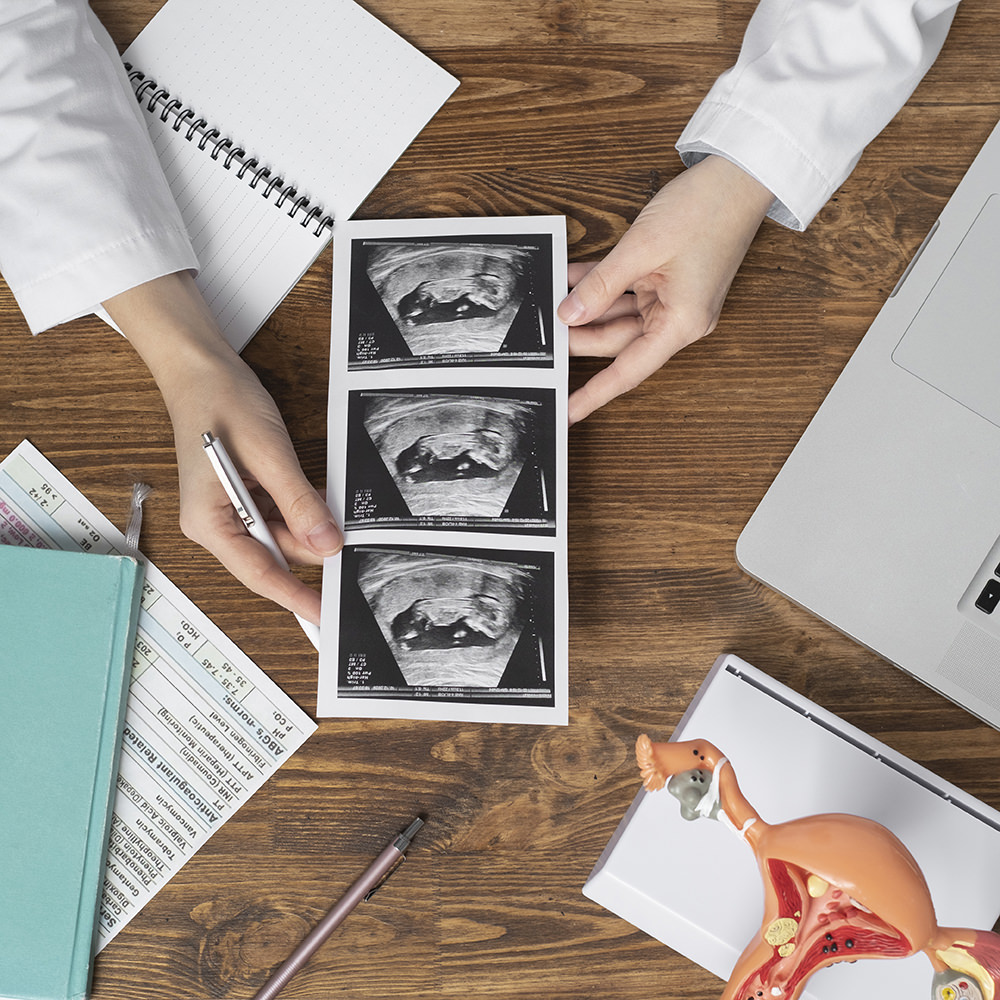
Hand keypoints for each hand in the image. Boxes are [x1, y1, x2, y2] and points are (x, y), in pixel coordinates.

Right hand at [104, 272, 340, 626]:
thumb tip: (327, 542)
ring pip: (281, 534)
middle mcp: (215, 523)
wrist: (200, 367)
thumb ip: (298, 502)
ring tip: (333, 508)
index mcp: (208, 522)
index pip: (259, 573)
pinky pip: (278, 514)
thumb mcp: (268, 454)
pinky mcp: (241, 496)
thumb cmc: (220, 402)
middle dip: (313, 551)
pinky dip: (301, 509)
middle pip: (274, 554)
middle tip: (352, 549)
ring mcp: (227, 510)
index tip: (324, 616)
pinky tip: (317, 496)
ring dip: (309, 525)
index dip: (295, 597)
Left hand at [557, 155, 774, 423]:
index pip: (628, 371)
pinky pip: (627, 292)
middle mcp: (680, 319)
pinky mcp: (669, 282)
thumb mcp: (641, 249)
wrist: (740, 175)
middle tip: (544, 334)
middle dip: (580, 336)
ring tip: (552, 300)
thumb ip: (600, 286)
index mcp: (682, 323)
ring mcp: (674, 300)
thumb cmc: (707, 210)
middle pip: (618, 342)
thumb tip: (568, 315)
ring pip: (619, 317)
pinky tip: (571, 279)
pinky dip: (601, 286)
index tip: (569, 412)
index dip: (595, 394)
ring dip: (587, 307)